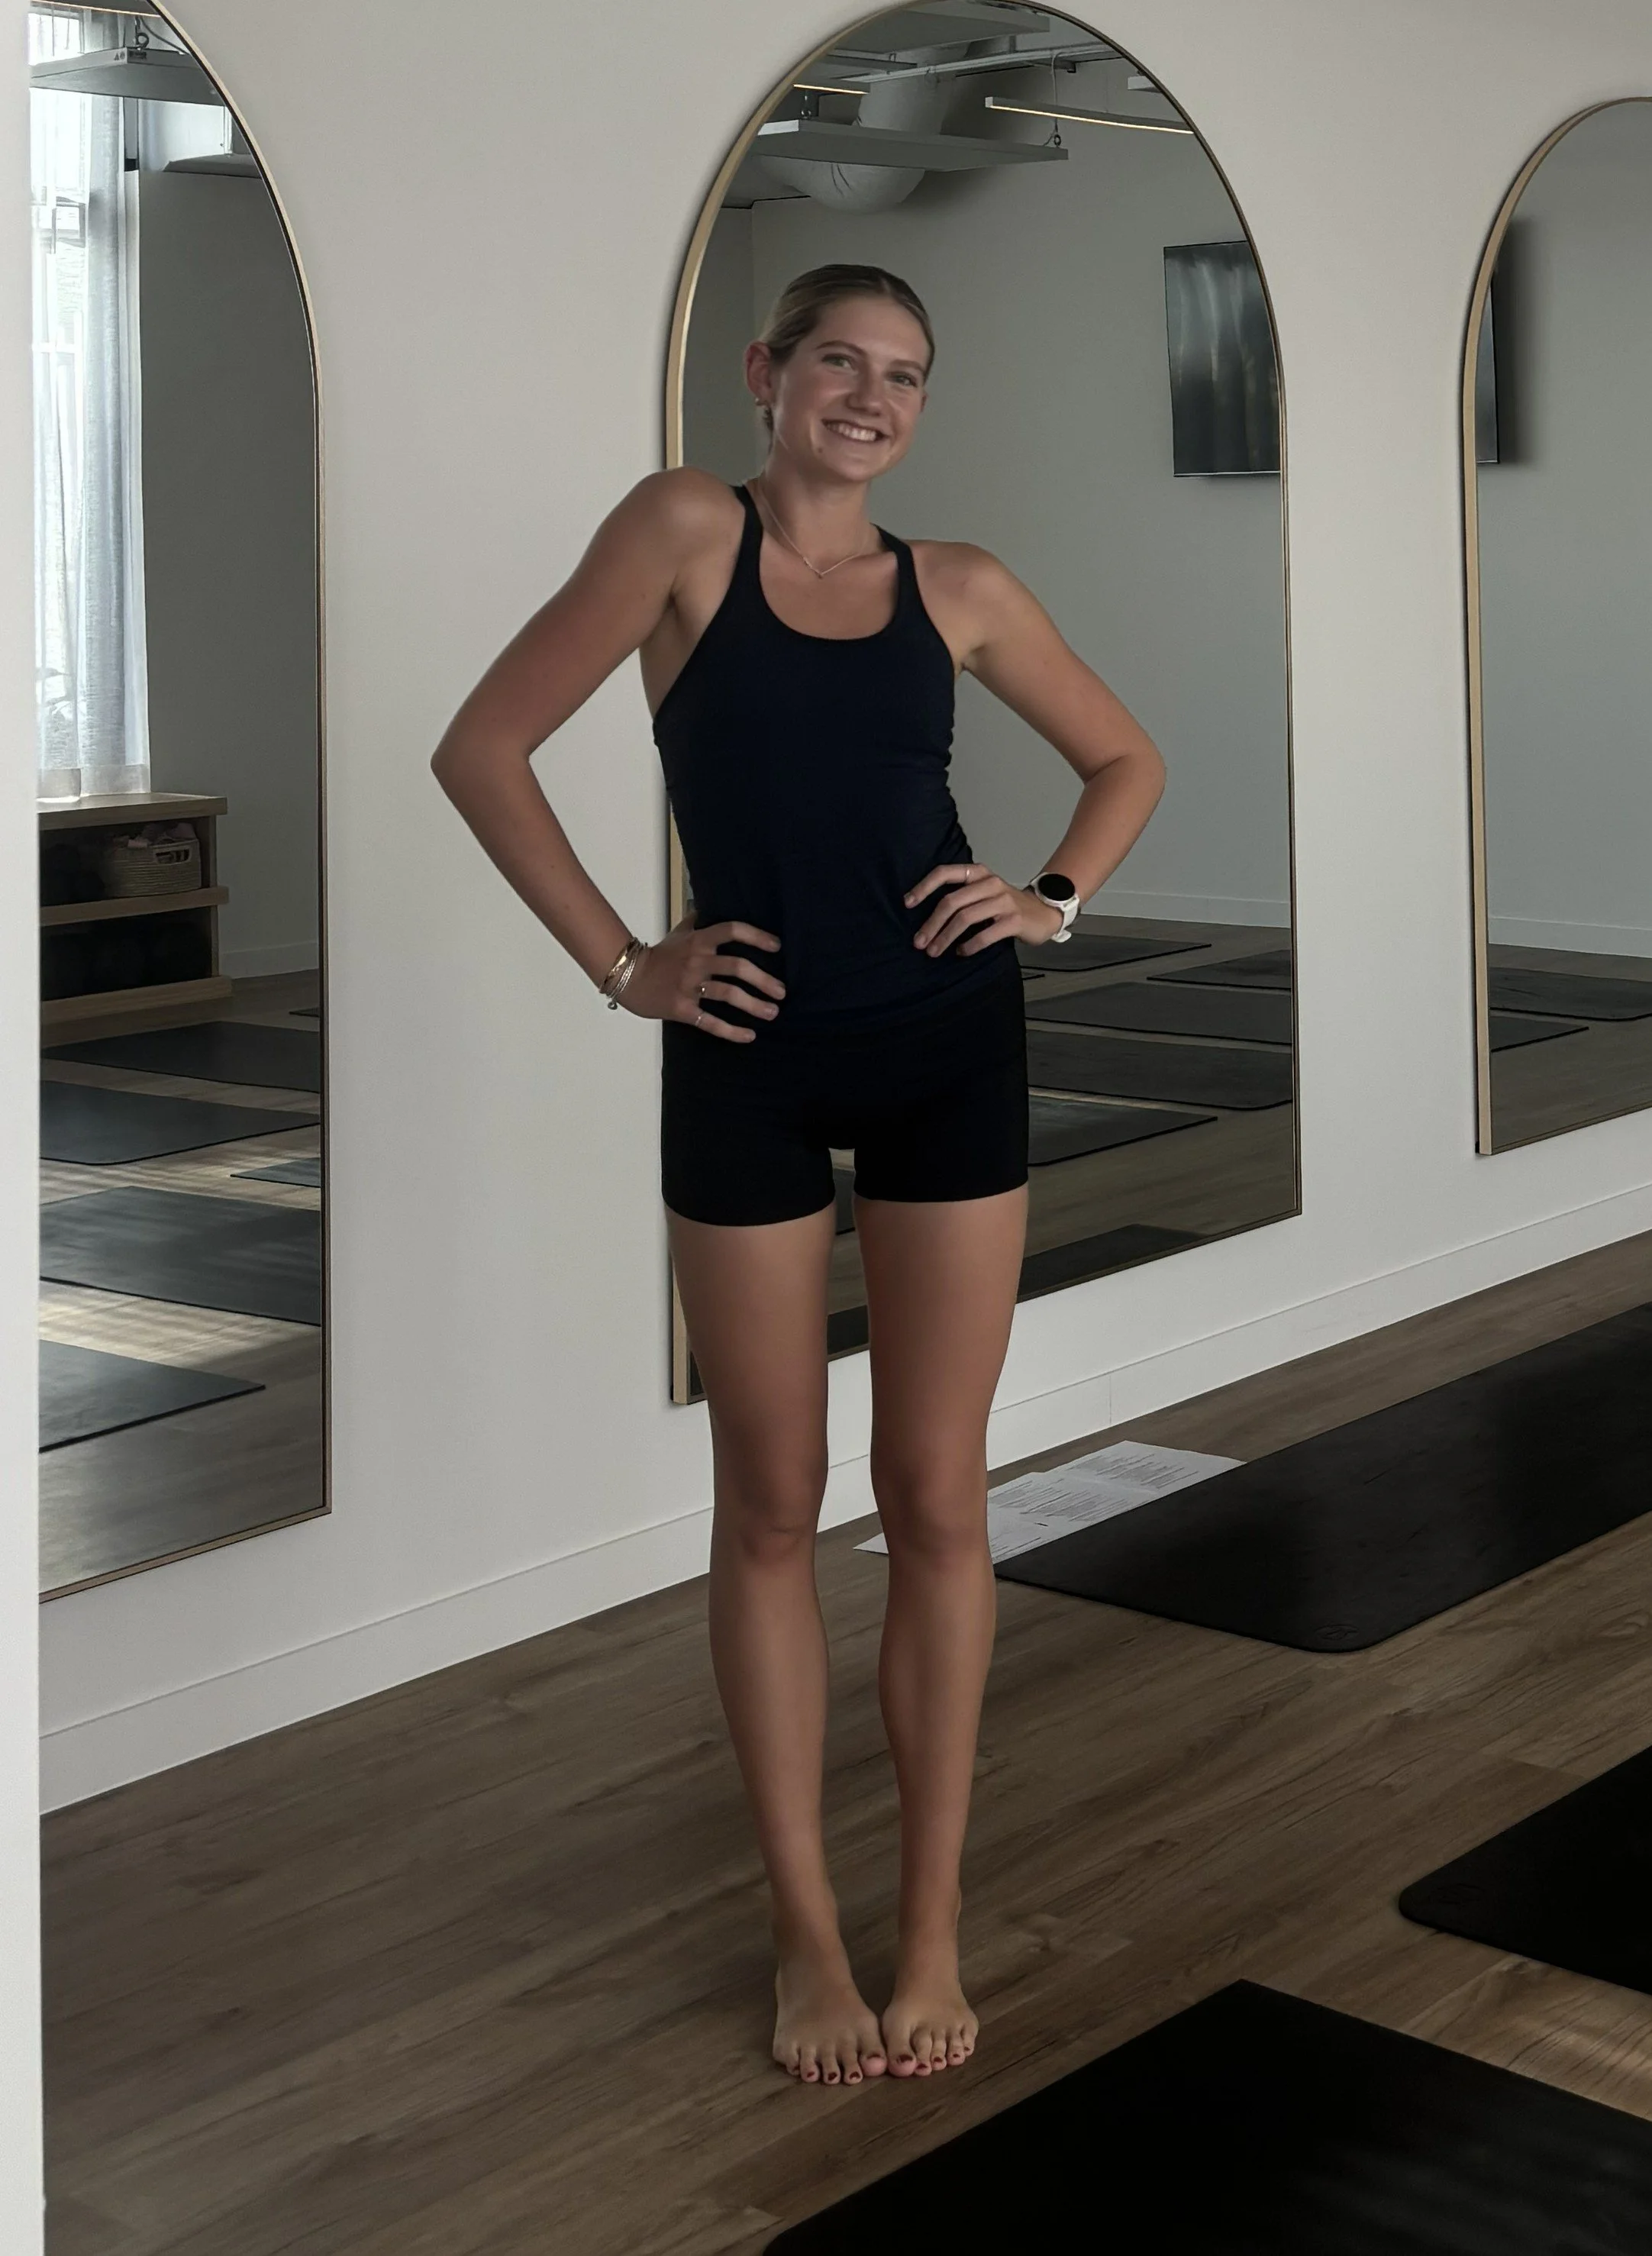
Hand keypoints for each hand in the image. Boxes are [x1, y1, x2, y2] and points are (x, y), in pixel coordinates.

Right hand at [620, 914, 784, 1041]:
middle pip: (737, 967)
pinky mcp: (682, 1009)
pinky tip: (749, 1036)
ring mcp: (689, 986)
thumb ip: (698, 921)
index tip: (776, 947)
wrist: (627, 977)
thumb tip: (714, 905)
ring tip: (773, 1013)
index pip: (731, 931)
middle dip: (764, 980)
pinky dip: (732, 1031)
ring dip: (754, 1005)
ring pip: (728, 995)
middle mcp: (697, 961)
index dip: (756, 936)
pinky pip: (710, 1022)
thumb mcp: (679, 933)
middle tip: (782, 992)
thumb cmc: (659, 955)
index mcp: (698, 941)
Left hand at [904, 863, 1063, 955]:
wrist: (1044, 913)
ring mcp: (1003, 901)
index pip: (945, 873)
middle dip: (931, 924)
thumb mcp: (984, 892)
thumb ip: (961, 897)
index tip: (907, 904)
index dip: (924, 887)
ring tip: (934, 952)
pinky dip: (969, 946)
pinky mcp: (1014, 920)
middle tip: (919, 942)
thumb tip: (927, 919)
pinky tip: (961, 952)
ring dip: (945, 938)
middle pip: (951, 902)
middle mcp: (990, 883)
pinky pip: (984, 934)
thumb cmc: (1007, 905)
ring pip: (965, 918)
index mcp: (978, 873)